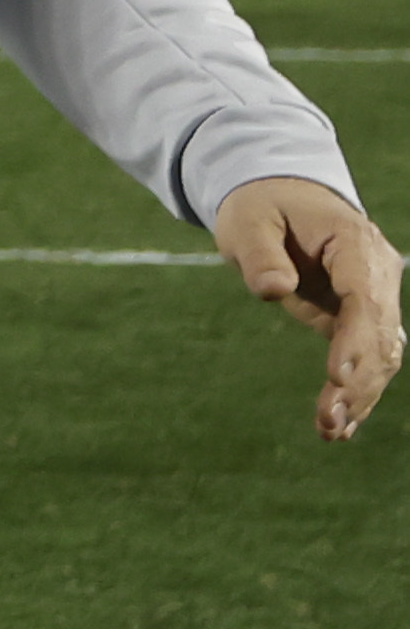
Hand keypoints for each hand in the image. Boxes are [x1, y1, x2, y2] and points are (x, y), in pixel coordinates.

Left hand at [207, 173, 400, 440]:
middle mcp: (377, 273)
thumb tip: (272, 290)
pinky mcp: (360, 317)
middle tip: (328, 421)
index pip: (363, 298)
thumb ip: (260, 255)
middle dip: (358, 381)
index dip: (354, 340)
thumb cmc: (261, 206)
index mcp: (355, 244)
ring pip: (381, 353)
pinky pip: (369, 357)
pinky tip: (339, 426)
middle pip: (379, 334)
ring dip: (361, 394)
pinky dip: (358, 390)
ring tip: (330, 432)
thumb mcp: (248, 221)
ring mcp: (375, 296)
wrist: (281, 196)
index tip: (339, 376)